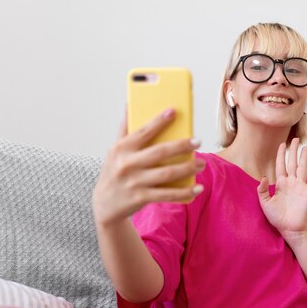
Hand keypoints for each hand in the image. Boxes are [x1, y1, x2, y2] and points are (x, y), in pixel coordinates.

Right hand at [92, 108, 203, 226]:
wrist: (105, 205)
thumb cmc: (115, 171)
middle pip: (159, 152)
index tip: (174, 111)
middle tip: (198, 141)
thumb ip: (125, 128)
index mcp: (121, 148)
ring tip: (201, 163)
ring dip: (187, 168)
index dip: (159, 121)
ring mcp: (134, 182)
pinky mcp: (141, 198)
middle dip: (181, 146)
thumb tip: (130, 102)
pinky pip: (167, 194)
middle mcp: (127, 164)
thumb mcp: (115, 150)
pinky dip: (184, 192)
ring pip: (167, 173)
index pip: (143, 132)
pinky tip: (197, 188)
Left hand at [257, 138, 306, 244]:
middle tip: (295, 139)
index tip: (282, 144)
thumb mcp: (265, 204)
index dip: (281, 155)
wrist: (290, 229)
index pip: (280, 165)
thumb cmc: (277, 218)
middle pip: (293, 162)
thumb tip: (263, 177)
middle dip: (293, 151)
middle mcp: (291, 183)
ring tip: (306, 147)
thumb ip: (262, 190)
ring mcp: (301, 187)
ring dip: (304, 157)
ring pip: (303, 168)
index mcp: (280, 184)